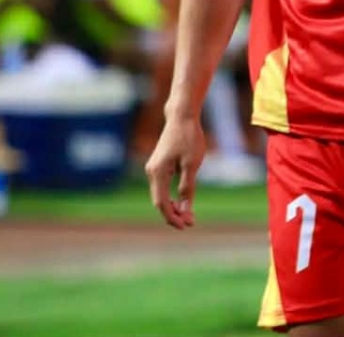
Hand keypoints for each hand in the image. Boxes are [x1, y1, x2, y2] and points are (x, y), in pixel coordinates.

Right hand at [145, 115, 205, 229]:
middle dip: (174, 214)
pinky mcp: (159, 165)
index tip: (185, 226)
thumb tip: (185, 209)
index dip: (172, 217)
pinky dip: (172, 196)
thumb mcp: (192, 164)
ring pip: (161, 194)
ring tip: (189, 217)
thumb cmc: (189, 138)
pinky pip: (163, 186)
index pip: (161, 203)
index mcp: (157, 173)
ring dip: (174, 206)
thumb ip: (187, 186)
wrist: (182, 116)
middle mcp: (151, 172)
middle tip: (190, 223)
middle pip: (160, 201)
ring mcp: (153, 169)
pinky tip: (183, 203)